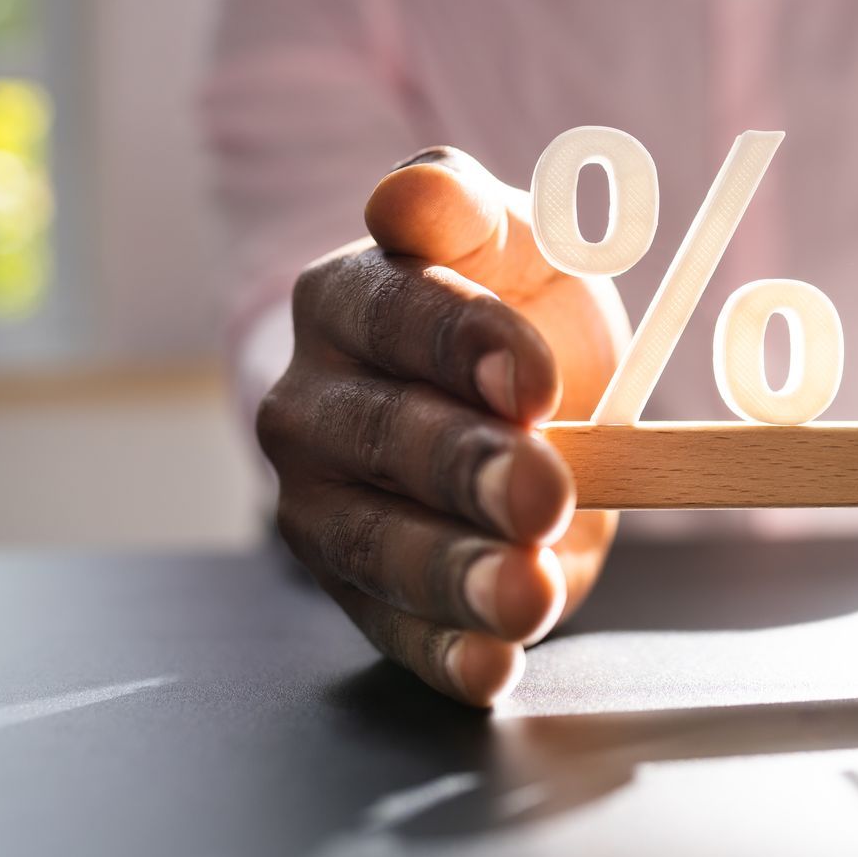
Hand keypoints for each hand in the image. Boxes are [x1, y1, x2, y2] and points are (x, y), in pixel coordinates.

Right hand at [258, 148, 629, 704]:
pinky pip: (395, 631)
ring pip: (381, 544)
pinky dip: (447, 654)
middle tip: (544, 491)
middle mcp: (313, 405)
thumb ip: (465, 208)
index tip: (537, 376)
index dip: (465, 343)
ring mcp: (325, 507)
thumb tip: (414, 192)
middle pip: (386, 438)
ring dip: (458, 574)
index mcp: (348, 300)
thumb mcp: (511, 239)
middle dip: (468, 469)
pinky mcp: (361, 592)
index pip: (394, 313)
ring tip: (525, 592)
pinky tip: (494, 664)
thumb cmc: (512, 308)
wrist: (514, 401)